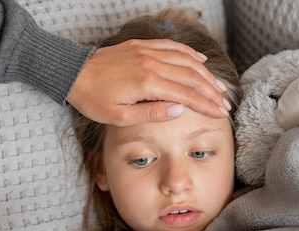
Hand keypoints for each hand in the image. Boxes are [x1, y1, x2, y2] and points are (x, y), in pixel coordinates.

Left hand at [66, 39, 229, 125]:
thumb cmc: (94, 99)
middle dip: (211, 91)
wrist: (73, 74)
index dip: (206, 105)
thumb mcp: (120, 116)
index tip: (221, 113)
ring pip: (185, 61)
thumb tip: (179, 110)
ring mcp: (147, 52)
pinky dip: (189, 54)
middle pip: (191, 76)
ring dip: (205, 74)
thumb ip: (152, 113)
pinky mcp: (142, 46)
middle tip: (225, 103)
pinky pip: (171, 47)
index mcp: (147, 83)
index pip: (186, 95)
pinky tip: (200, 62)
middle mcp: (151, 63)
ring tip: (219, 87)